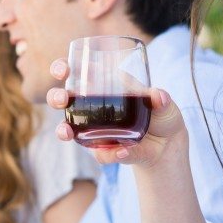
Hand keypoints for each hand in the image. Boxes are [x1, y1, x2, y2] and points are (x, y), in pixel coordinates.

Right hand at [46, 58, 187, 169]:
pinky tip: (122, 151)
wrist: (167, 146)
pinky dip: (108, 154)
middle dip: (55, 97)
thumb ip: (161, 100)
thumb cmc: (161, 115)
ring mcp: (93, 130)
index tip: (62, 70)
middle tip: (62, 99)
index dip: (63, 68)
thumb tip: (158, 96)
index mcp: (104, 85)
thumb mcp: (165, 105)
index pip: (77, 72)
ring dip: (63, 129)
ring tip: (66, 132)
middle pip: (63, 98)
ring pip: (67, 128)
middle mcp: (92, 106)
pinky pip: (98, 153)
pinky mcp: (102, 150)